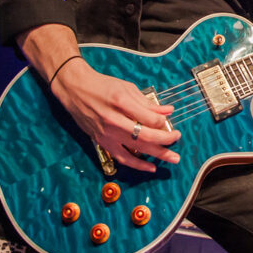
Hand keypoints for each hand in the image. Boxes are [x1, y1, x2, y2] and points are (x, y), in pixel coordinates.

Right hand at [52, 59, 180, 172]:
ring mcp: (107, 133)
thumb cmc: (102, 86)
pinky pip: (122, 158)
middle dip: (166, 140)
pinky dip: (137, 164)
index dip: (162, 122)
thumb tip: (168, 111)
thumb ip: (147, 103)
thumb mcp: (127, 88)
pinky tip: (151, 167)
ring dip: (157, 155)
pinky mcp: (102, 142)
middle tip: (178, 139)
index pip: (149, 119)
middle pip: (146, 136)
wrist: (75, 90)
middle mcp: (114, 120)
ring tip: (173, 158)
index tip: (168, 121)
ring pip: (137, 149)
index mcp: (121, 102)